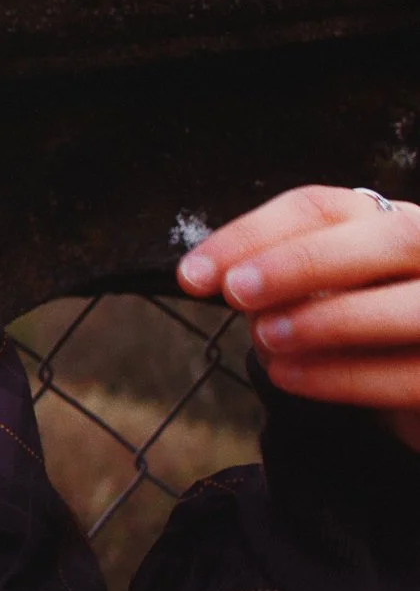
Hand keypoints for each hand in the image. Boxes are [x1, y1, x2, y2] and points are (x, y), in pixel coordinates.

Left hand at [176, 186, 419, 452]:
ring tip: (267, 337)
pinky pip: (410, 373)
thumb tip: (220, 280)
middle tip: (237, 292)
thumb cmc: (356, 331)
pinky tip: (289, 375)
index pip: (324, 208)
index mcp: (391, 223)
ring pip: (413, 304)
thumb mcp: (317, 295)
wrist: (409, 382)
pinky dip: (343, 376)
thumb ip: (280, 281)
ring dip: (329, 318)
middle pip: (391, 238)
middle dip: (305, 262)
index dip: (254, 234)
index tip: (192, 274)